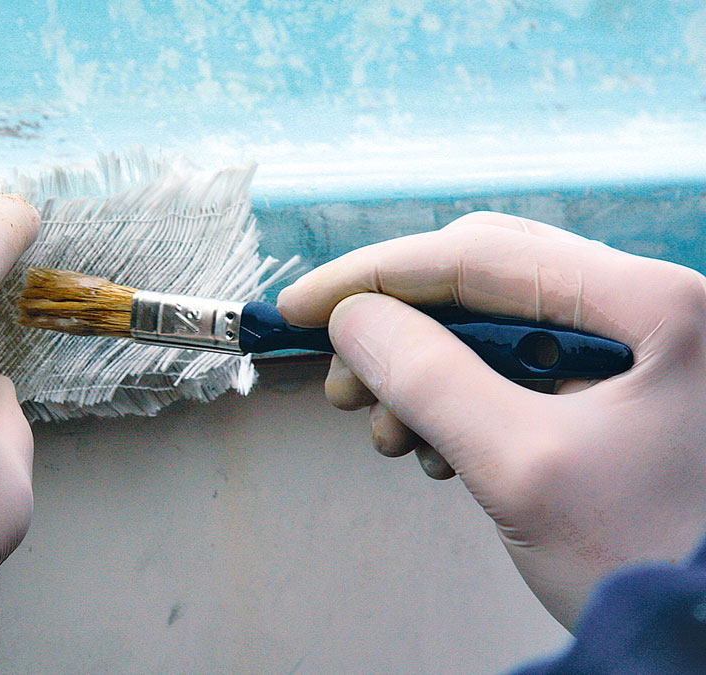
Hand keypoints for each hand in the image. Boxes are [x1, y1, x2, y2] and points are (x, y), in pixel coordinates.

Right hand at [277, 211, 705, 627]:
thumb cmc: (645, 561)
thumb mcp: (523, 469)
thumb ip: (429, 381)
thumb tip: (351, 321)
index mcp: (654, 303)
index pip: (480, 255)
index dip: (373, 277)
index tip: (298, 308)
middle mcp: (652, 306)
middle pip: (486, 278)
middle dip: (398, 327)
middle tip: (339, 382)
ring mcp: (640, 346)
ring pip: (496, 323)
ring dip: (423, 370)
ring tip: (387, 433)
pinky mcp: (621, 388)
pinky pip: (518, 366)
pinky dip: (461, 398)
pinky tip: (434, 447)